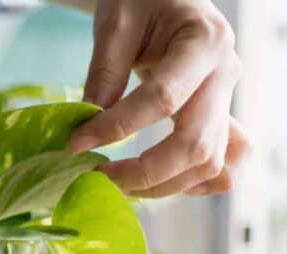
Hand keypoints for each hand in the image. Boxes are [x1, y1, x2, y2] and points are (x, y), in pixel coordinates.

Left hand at [68, 0, 249, 196]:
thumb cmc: (141, 2)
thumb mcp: (115, 24)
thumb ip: (104, 74)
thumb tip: (86, 130)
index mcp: (203, 42)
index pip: (162, 99)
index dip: (117, 128)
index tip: (76, 145)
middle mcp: (225, 74)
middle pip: (195, 143)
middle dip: (144, 172)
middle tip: (98, 177)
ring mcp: (227, 99)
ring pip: (210, 163)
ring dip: (163, 185)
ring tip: (116, 184)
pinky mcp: (220, 117)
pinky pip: (224, 164)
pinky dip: (194, 183)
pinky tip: (158, 185)